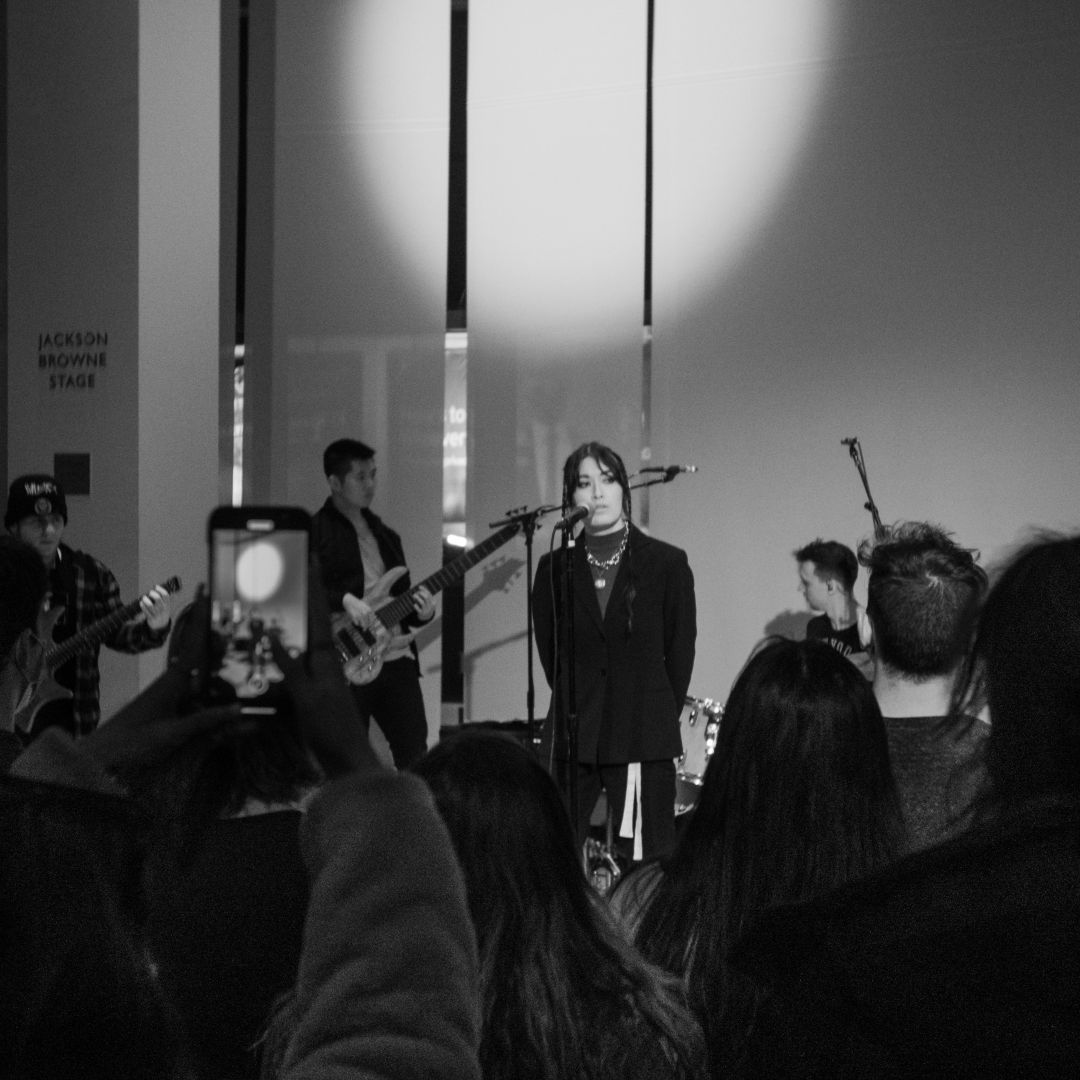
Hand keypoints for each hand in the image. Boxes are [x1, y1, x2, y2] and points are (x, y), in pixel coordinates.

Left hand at [84, 587, 240, 774]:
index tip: (204, 589)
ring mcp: (171, 695)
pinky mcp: (170, 709)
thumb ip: (205, 721)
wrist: (102, 758)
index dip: (200, 616)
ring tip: (236, 655)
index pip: (192, 641)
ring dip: (217, 666)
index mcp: (172, 682)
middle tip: (234, 620)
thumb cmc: (133, 742)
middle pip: (200, 652)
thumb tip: (239, 709)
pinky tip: (224, 697)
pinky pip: (197, 694)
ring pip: (201, 674)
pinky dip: (212, 691)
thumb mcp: (171, 733)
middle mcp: (173, 683)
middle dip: (215, 636)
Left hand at [140, 585, 172, 631]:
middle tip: (150, 593)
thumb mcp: (165, 606)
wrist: (161, 625)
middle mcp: (163, 609)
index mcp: (167, 605)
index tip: (156, 586)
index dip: (160, 589)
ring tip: (144, 598)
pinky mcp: (151, 618)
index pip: (166, 595)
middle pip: (158, 599)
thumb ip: (162, 598)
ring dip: (145, 599)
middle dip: (152, 594)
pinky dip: (142, 605)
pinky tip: (141, 603)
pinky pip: (145, 611)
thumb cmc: (161, 612)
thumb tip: (155, 587)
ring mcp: (157, 614)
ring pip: (150, 605)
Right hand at [270, 562, 381, 778]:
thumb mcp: (306, 698)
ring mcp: (320, 677)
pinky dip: (284, 653)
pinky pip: (297, 664)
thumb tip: (272, 636)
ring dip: (291, 624)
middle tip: (284, 574)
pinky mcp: (314, 693)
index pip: (318, 614)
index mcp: (325, 659)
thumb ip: (289, 669)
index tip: (310, 559)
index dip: (314, 586)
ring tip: (272, 604)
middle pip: (311, 623)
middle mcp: (324, 663)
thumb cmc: (329, 730)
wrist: (348, 761)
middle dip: (301, 598)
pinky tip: (270, 651)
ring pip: (303, 643)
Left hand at [411, 586, 435, 622]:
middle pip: (426, 597)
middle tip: (416, 593)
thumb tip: (420, 587)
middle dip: (421, 594)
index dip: (424, 589)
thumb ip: (424, 595)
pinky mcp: (422, 613)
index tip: (419, 586)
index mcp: (433, 601)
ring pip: (422, 603)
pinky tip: (414, 604)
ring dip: (417, 598)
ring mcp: (426, 610)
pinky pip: (418, 609)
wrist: (426, 617)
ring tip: (414, 596)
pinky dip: (416, 606)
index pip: (429, 594)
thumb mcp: (427, 601)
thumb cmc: (426, 606)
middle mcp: (430, 606)